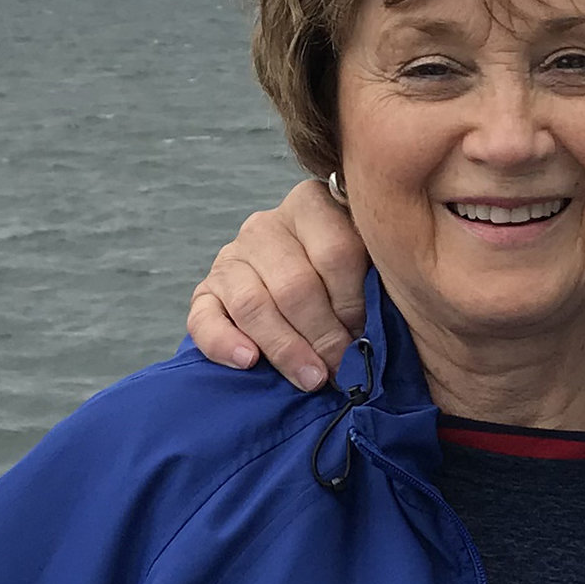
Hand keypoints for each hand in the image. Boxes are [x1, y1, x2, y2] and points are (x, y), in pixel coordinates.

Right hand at [188, 181, 373, 393]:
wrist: (306, 296)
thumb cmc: (354, 285)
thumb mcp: (372, 266)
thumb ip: (378, 280)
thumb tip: (380, 331)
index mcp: (314, 204)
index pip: (336, 251)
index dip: (354, 302)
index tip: (368, 336)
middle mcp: (267, 225)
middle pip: (295, 283)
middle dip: (323, 335)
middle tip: (344, 369)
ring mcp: (232, 257)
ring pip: (252, 303)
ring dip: (285, 348)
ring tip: (312, 379)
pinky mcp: (207, 291)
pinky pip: (204, 318)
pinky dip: (224, 342)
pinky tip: (248, 362)